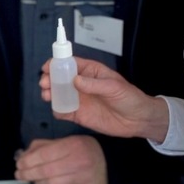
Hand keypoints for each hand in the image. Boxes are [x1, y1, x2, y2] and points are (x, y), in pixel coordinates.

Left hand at [14, 136, 106, 183]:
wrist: (109, 165)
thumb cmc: (83, 151)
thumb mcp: (65, 141)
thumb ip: (43, 146)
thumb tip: (23, 156)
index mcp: (73, 146)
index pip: (44, 155)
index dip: (28, 161)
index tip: (19, 165)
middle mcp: (80, 163)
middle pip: (46, 172)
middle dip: (28, 174)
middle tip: (20, 175)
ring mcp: (84, 180)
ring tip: (36, 180)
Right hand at [39, 56, 168, 142]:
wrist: (137, 120)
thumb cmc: (129, 98)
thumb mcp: (114, 87)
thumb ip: (94, 84)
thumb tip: (75, 80)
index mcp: (90, 71)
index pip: (70, 63)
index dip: (56, 63)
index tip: (47, 67)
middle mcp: (81, 84)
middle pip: (59, 78)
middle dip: (49, 79)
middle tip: (45, 84)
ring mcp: (79, 99)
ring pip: (58, 94)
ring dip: (50, 94)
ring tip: (47, 96)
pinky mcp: (78, 115)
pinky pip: (63, 111)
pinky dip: (57, 110)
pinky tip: (57, 110)